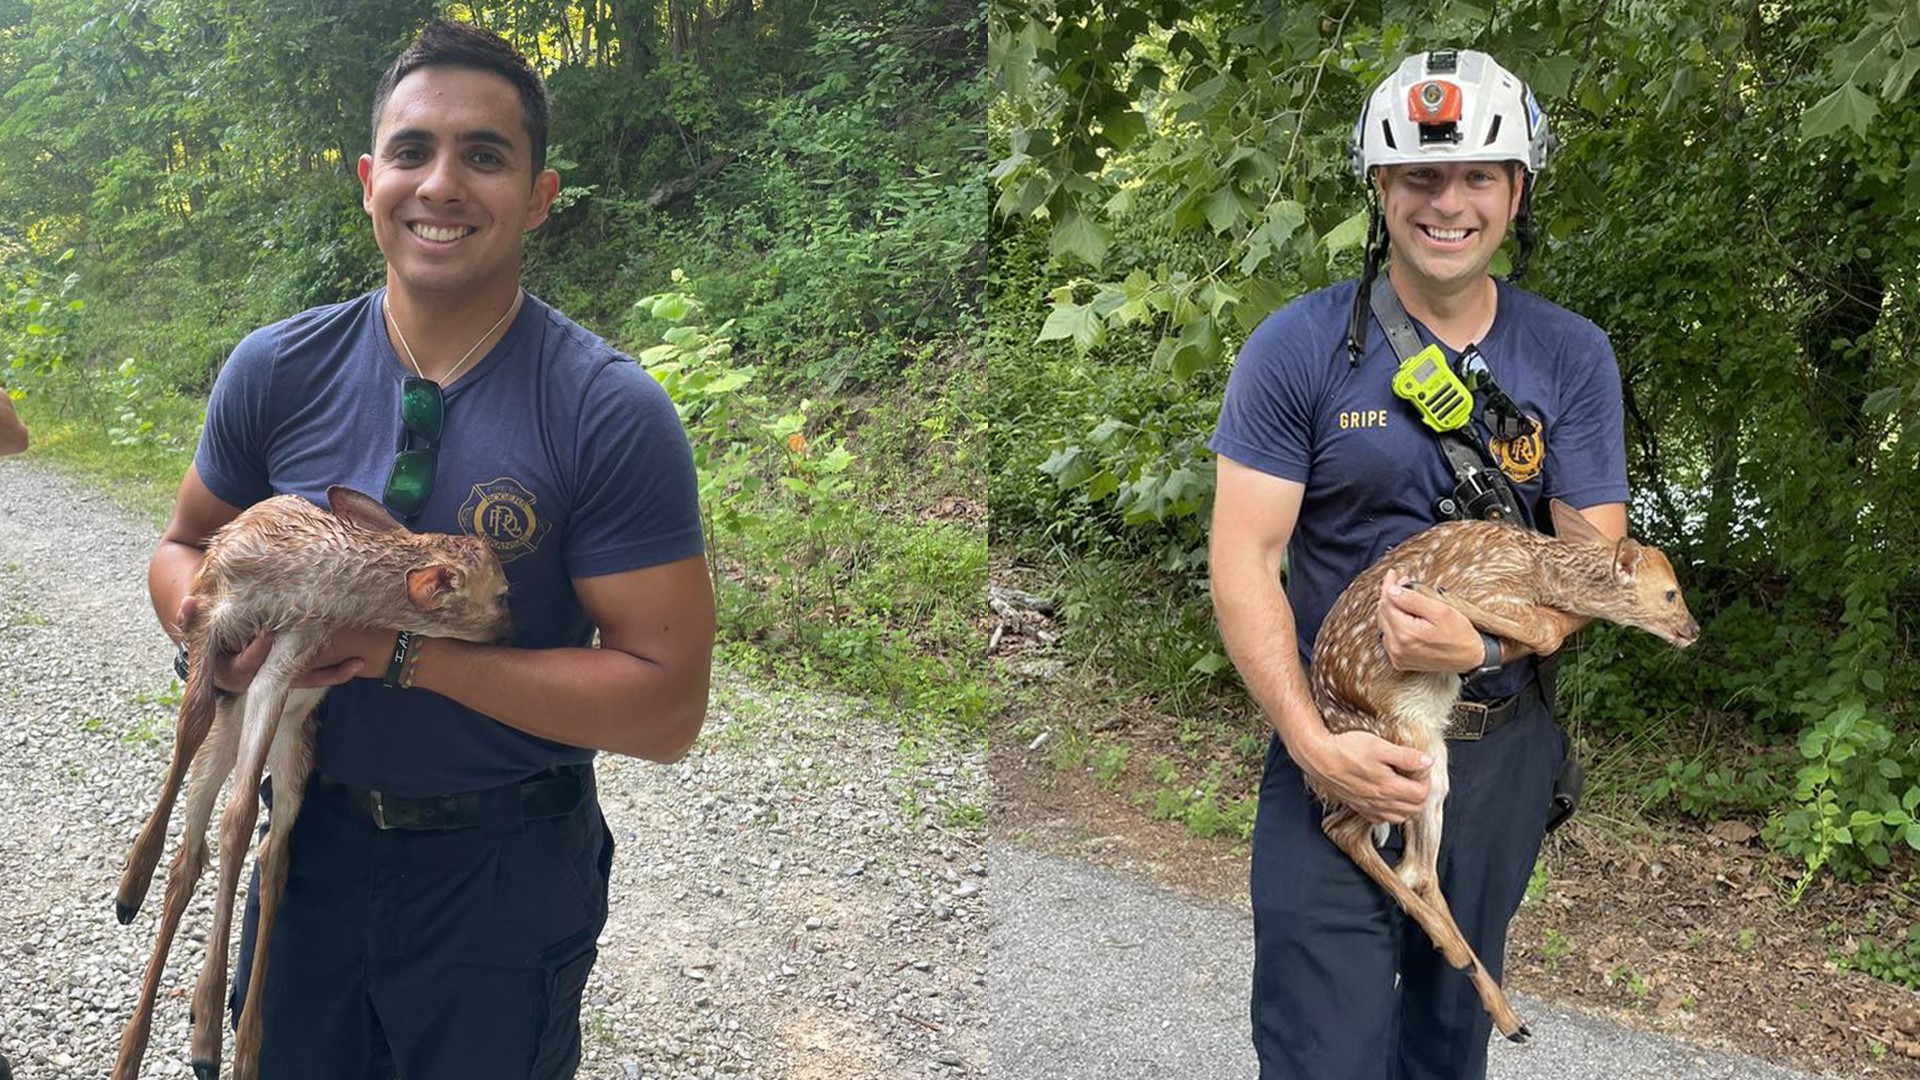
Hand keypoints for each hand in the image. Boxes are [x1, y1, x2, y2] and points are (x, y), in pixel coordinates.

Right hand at [176, 596, 384, 691]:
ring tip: (356, 661)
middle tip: (321, 642)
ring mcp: (276, 679)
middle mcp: (254, 682)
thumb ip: (189, 616)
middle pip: (280, 678)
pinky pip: (314, 677)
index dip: (257, 653)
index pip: (244, 668)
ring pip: (302, 680)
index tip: (269, 635)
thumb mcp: (197, 623)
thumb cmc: (208, 628)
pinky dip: (335, 671)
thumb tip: (188, 603)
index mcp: (228, 673)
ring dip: (330, 673)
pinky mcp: (292, 674)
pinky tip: (358, 662)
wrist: (217, 642)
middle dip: (301, 665)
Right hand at [1297, 728, 1432, 823]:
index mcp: (1389, 787)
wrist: (1318, 757)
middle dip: (1420, 793)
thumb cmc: (1345, 750)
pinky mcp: (1357, 806)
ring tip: (1404, 787)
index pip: (1421, 794)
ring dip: (1407, 805)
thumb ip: (1406, 756)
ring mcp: (1368, 806)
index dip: (1425, 780)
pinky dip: (1389, 812)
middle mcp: (1380, 801)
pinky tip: (1386, 798)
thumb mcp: (1379, 746)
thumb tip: (1426, 762)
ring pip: (1399, 817)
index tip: (1420, 768)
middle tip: (1415, 777)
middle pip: (1413, 809)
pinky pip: (1380, 819)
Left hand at [1377, 569, 1483, 673]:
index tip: (1393, 574)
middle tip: (1402, 583)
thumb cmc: (1459, 634)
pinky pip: (1389, 637)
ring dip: (1392, 608)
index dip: (1389, 586)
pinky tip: (1405, 615)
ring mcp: (1397, 656)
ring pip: (1385, 624)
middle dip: (1390, 595)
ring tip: (1405, 596)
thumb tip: (1392, 590)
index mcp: (1406, 634)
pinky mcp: (1400, 660)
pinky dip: (1394, 623)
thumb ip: (1414, 600)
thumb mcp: (1441, 610)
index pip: (1387, 604)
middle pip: (1383, 614)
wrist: (1470, 658)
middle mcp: (1397, 648)